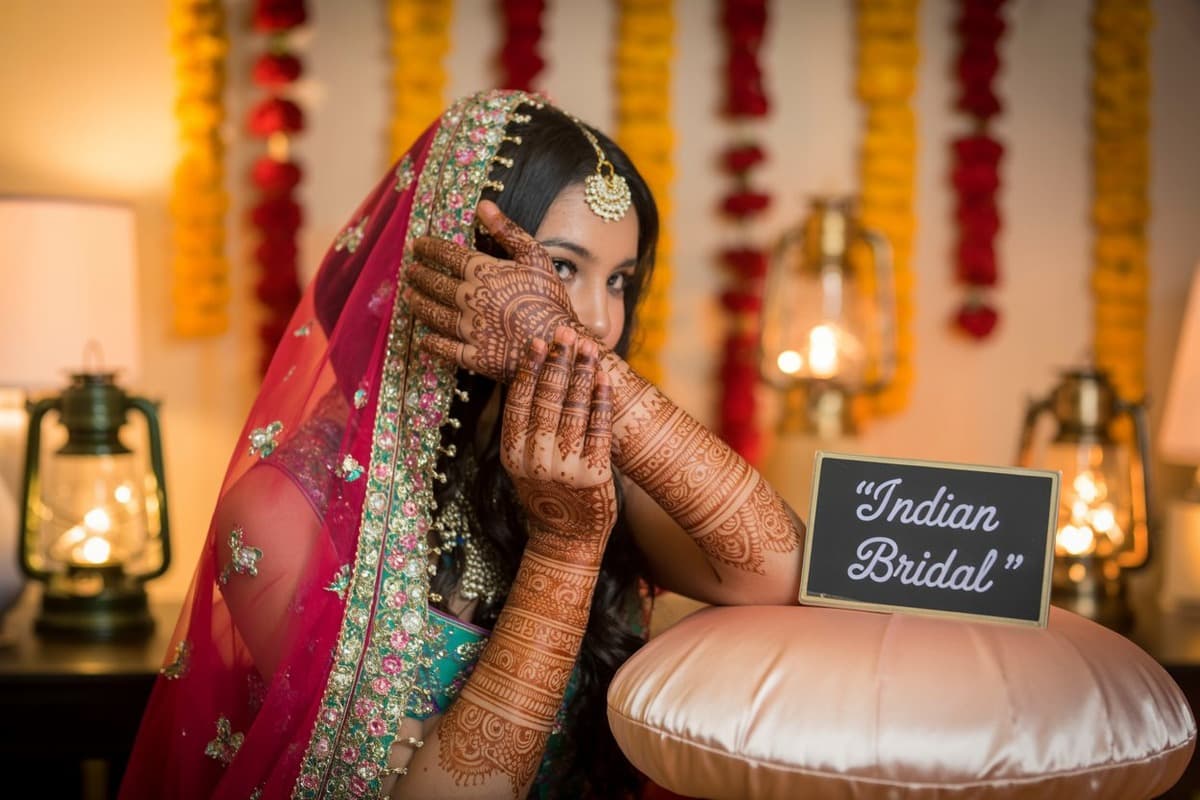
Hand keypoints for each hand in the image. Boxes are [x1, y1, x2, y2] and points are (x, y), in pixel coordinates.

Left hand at [407, 200, 577, 381]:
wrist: (561, 342)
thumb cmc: (551, 298)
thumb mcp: (536, 257)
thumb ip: (508, 231)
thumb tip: (483, 206)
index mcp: (484, 274)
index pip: (448, 256)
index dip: (429, 248)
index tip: (417, 245)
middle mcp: (471, 300)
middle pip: (436, 285)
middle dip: (420, 276)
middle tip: (410, 271)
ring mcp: (471, 330)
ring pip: (435, 315)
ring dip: (419, 305)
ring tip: (409, 298)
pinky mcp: (475, 356)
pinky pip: (446, 349)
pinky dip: (432, 344)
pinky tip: (423, 340)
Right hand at [502, 327, 615, 563]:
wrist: (568, 539)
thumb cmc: (548, 495)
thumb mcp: (526, 466)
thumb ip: (528, 430)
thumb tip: (535, 378)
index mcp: (513, 456)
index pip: (519, 404)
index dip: (529, 371)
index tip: (537, 342)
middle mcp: (535, 462)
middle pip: (546, 402)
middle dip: (557, 363)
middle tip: (565, 333)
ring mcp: (564, 470)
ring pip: (572, 412)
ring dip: (581, 375)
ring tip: (588, 347)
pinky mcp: (593, 476)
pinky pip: (598, 430)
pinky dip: (601, 401)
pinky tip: (604, 379)